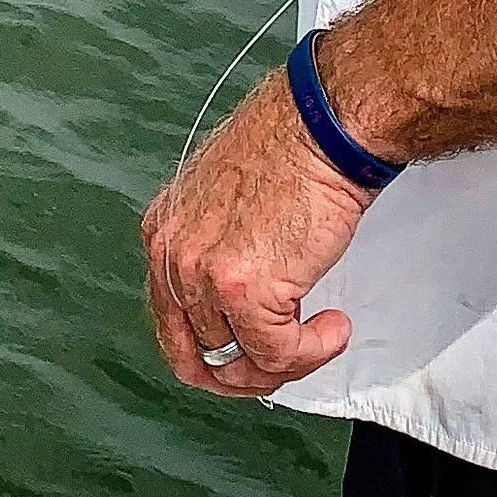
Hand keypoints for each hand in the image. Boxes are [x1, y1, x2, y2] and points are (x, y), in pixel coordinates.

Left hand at [142, 68, 370, 398]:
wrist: (325, 125)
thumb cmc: (294, 144)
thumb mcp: (230, 197)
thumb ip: (220, 247)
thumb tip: (239, 302)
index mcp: (164, 232)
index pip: (172, 323)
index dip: (214, 351)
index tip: (249, 352)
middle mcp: (173, 257)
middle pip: (198, 355)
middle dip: (245, 371)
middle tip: (284, 362)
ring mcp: (204, 277)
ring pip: (238, 363)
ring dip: (286, 361)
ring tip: (319, 336)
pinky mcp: (246, 292)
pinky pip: (277, 355)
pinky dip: (311, 354)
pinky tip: (333, 327)